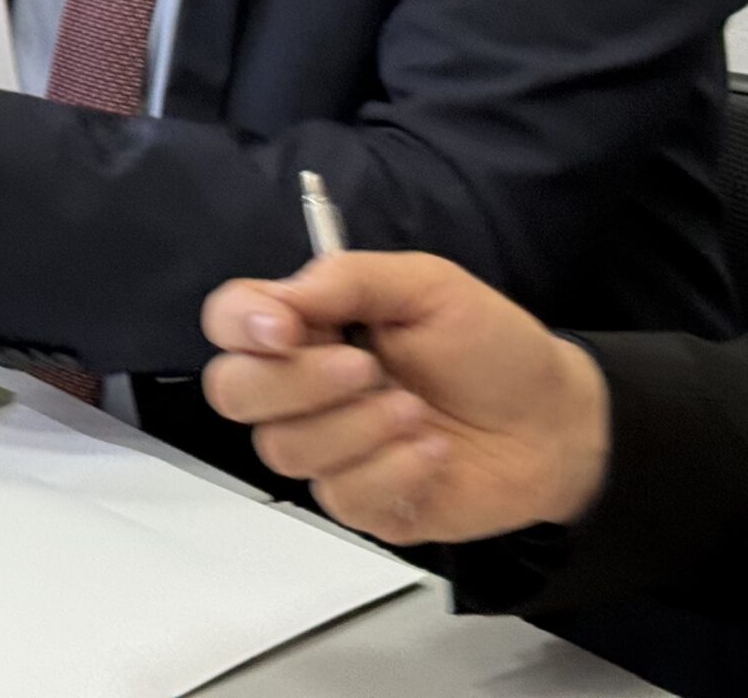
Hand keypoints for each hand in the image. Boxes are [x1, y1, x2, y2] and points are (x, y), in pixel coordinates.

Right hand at [200, 251, 611, 546]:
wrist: (555, 424)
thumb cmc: (489, 346)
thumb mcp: (427, 286)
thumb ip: (350, 278)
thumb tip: (280, 299)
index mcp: (305, 327)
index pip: (227, 320)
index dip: (240, 325)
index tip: (286, 329)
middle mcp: (298, 389)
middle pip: (233, 392)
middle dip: (297, 383)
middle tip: (370, 372)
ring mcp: (324, 451)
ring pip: (284, 449)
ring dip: (359, 428)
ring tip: (420, 413)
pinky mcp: (358, 504)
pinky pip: (341, 494)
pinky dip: (394, 469)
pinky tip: (434, 451)